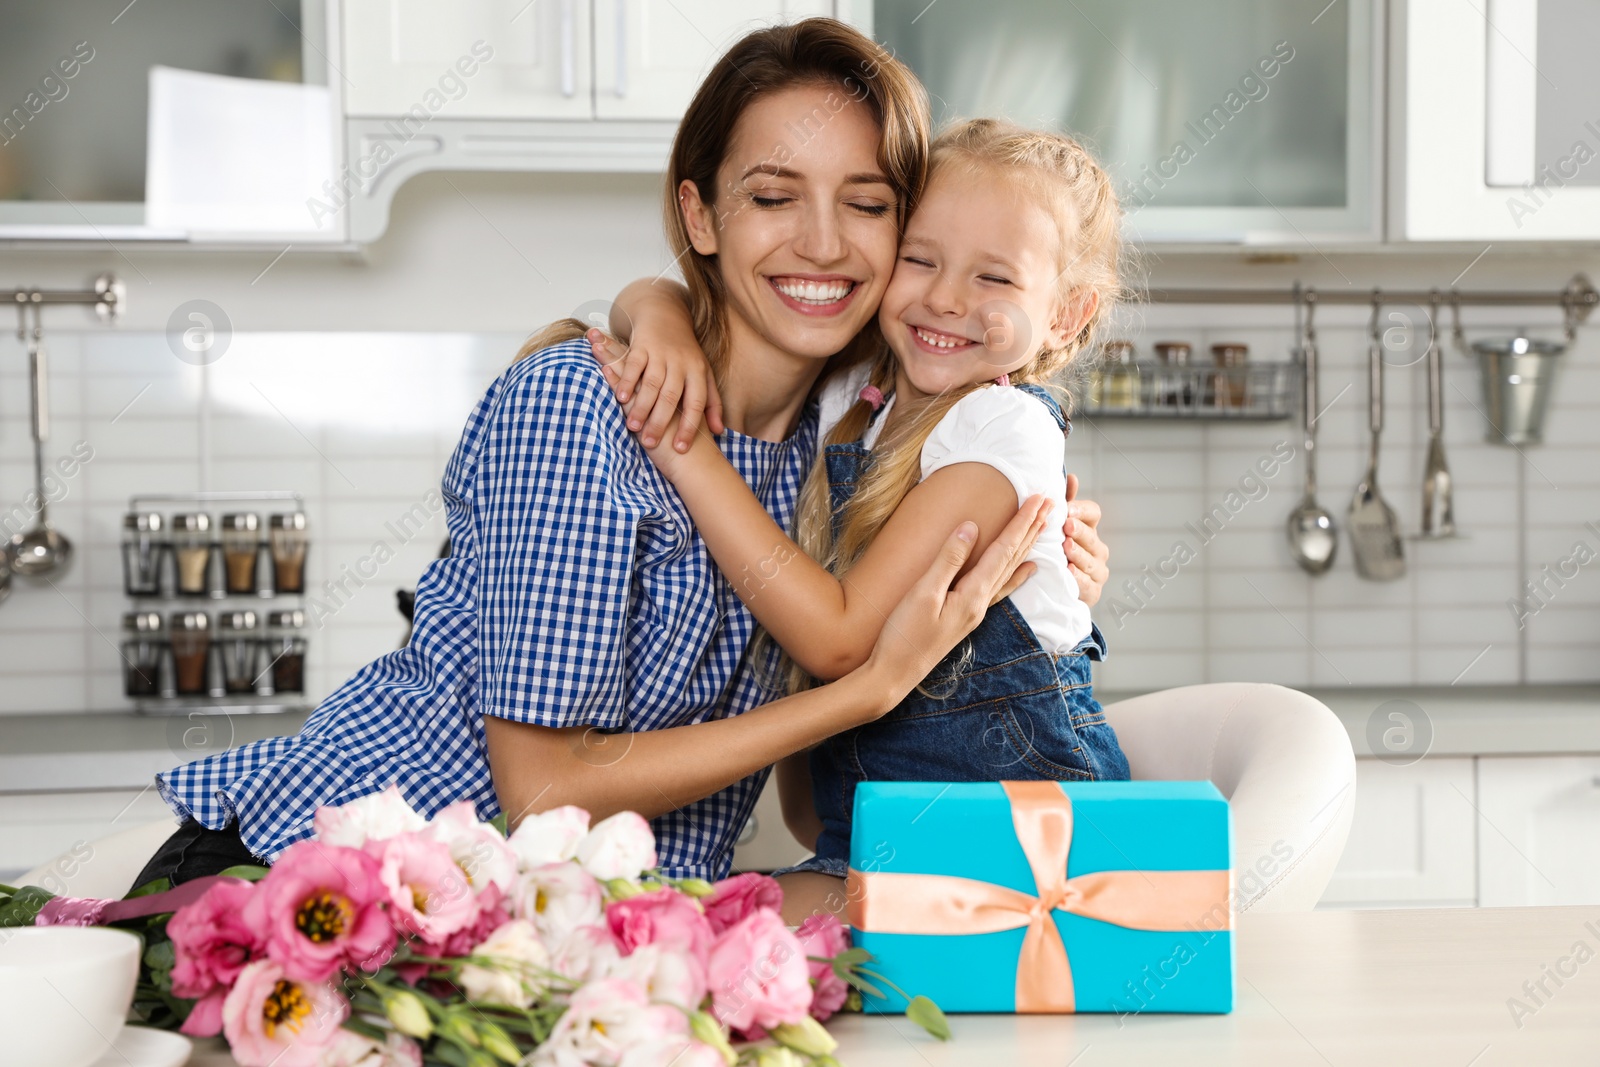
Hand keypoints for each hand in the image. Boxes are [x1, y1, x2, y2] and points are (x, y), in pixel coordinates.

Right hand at [587, 327, 724, 451]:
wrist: (666, 315)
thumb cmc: (685, 353)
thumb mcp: (704, 374)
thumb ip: (712, 403)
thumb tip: (718, 431)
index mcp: (698, 372)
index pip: (696, 403)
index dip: (690, 427)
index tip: (681, 449)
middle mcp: (681, 362)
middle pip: (672, 396)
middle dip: (661, 422)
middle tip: (651, 443)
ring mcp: (661, 353)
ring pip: (652, 383)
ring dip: (642, 406)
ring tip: (633, 427)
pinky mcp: (642, 345)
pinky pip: (634, 365)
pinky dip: (627, 382)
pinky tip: (620, 399)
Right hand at [861, 495, 1051, 709]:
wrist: (892, 675)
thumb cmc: (902, 635)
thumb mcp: (923, 593)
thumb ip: (948, 560)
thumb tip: (971, 527)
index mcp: (972, 594)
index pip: (1004, 550)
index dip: (1021, 522)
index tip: (1038, 498)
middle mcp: (981, 603)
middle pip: (1013, 558)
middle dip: (1032, 528)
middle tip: (1052, 502)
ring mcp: (975, 611)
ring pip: (1010, 571)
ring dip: (1027, 545)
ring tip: (1044, 526)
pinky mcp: (966, 617)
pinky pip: (1001, 587)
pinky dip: (1017, 574)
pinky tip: (1029, 569)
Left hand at [1063, 473, 1109, 606]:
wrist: (1052, 588)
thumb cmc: (1055, 551)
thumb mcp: (1056, 527)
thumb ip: (1063, 503)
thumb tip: (1072, 477)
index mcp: (1088, 528)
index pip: (1093, 513)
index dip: (1082, 510)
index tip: (1067, 509)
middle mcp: (1097, 548)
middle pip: (1091, 536)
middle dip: (1079, 531)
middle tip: (1067, 525)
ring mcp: (1097, 570)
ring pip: (1091, 561)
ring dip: (1079, 554)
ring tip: (1066, 547)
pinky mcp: (1093, 591)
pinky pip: (1088, 584)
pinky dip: (1079, 578)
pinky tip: (1069, 571)